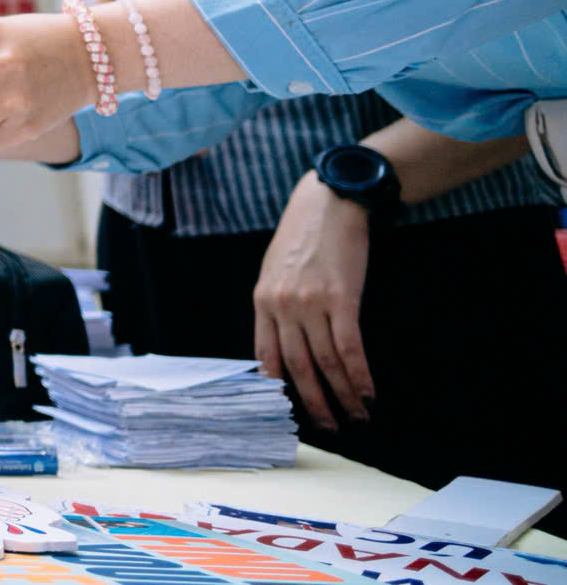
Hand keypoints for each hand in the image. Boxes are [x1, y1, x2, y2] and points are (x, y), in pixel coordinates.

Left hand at [254, 173, 373, 428]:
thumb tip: (286, 341)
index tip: (293, 411)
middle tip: (329, 427)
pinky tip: (368, 394)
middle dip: (314, 402)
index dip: (279, 387)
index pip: (265, 356)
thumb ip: (276, 304)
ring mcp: (310, 303)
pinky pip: (349, 348)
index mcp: (262, 301)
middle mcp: (282, 306)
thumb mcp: (275, 268)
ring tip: (356, 416)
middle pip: (297, 367)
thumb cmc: (303, 236)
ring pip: (325, 363)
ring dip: (343, 396)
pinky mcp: (341, 299)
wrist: (329, 203)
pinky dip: (359, 376)